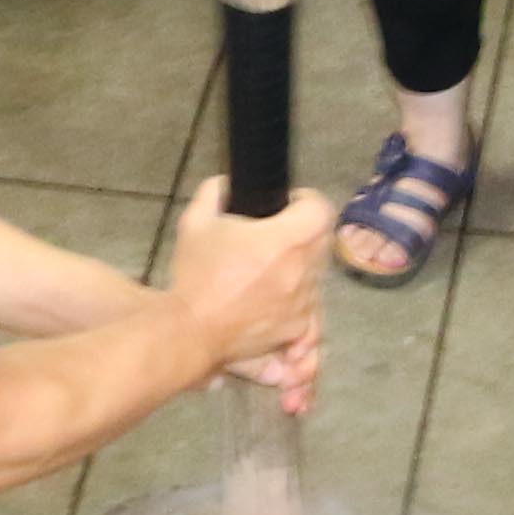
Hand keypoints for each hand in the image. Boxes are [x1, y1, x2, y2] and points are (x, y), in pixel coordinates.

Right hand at [170, 179, 336, 411]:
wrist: (191, 330)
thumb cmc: (195, 277)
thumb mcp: (195, 223)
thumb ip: (213, 193)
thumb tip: (225, 184)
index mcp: (284, 241)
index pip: (321, 210)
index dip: (307, 201)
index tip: (289, 205)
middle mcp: (302, 271)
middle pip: (323, 241)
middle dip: (304, 233)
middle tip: (275, 237)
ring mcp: (304, 304)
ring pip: (319, 276)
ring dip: (301, 268)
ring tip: (270, 273)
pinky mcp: (299, 330)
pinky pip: (315, 313)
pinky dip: (305, 305)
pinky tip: (285, 301)